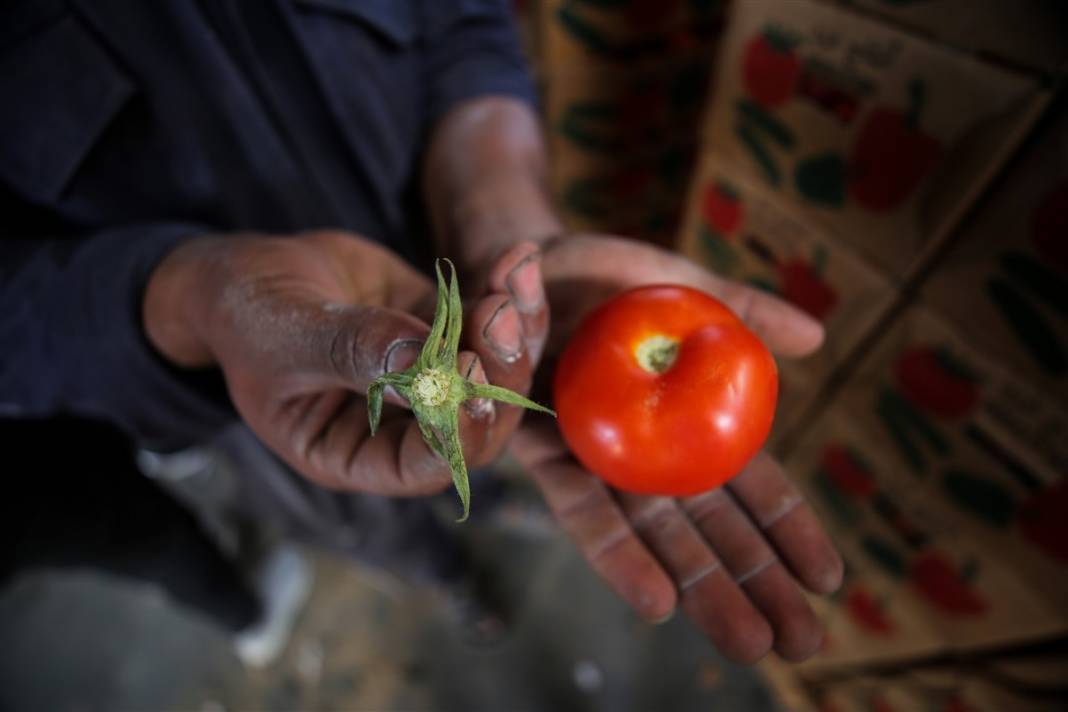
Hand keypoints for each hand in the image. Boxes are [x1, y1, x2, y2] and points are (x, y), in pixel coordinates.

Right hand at [143, 230, 547, 495]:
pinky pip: (485, 324)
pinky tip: (518, 257)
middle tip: (502, 317)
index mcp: (353, 453)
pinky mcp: (443, 334)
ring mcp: (429, 379)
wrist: (248, 273)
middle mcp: (401, 426)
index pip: (420, 465)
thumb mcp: (285, 336)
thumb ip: (354, 351)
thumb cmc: (247, 316)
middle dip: (497, 371)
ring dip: (514, 328)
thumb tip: (427, 369)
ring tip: (515, 278)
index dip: (455, 431)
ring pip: (493, 371)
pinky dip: (506, 293)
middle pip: (474, 420)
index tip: (471, 377)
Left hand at [509, 234, 842, 662]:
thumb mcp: (685, 286)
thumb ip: (744, 311)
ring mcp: (603, 463)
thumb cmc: (609, 277)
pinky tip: (659, 603)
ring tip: (750, 642)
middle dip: (756, 585)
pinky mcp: (549, 461)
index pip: (752, 486)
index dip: (789, 531)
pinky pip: (584, 515)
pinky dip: (620, 557)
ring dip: (703, 590)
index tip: (828, 579)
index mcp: (693, 419)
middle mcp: (652, 454)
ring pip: (658, 538)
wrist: (522, 262)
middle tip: (802, 641)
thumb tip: (817, 337)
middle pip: (711, 529)